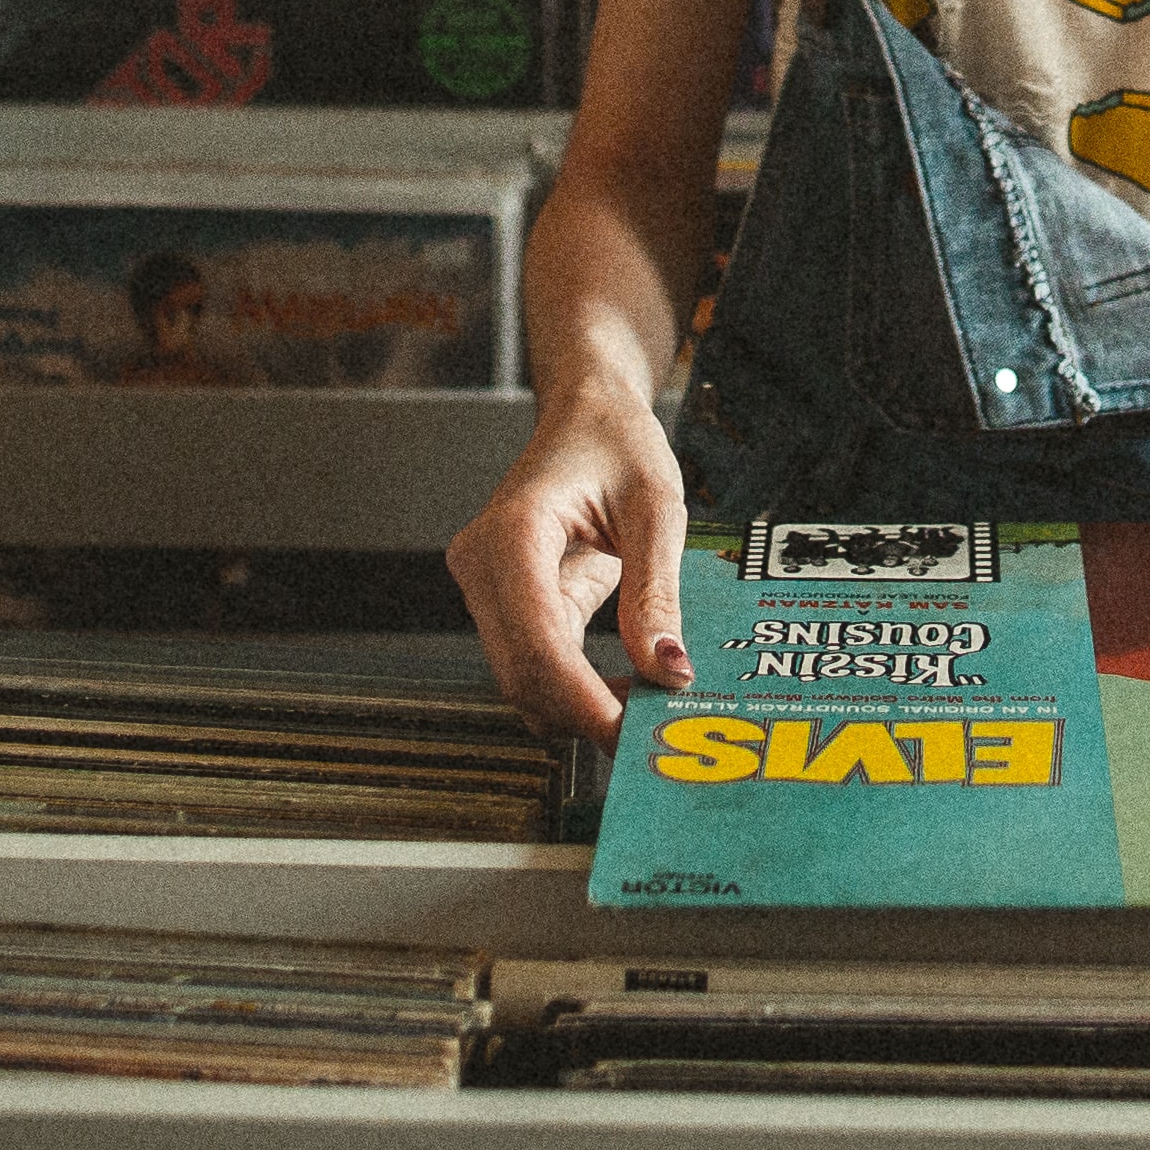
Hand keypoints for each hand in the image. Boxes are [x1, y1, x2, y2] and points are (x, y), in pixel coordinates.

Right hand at [443, 389, 694, 746]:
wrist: (586, 412)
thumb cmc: (618, 441)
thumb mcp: (657, 507)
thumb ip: (657, 592)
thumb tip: (667, 671)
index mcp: (514, 532)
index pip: (537, 641)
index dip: (581, 698)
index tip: (629, 733)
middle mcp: (482, 563)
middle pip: (521, 671)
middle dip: (582, 713)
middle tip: (650, 737)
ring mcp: (485, 585)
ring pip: (522, 676)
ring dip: (579, 704)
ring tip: (647, 709)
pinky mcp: (502, 602)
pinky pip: (533, 660)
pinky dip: (575, 685)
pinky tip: (626, 686)